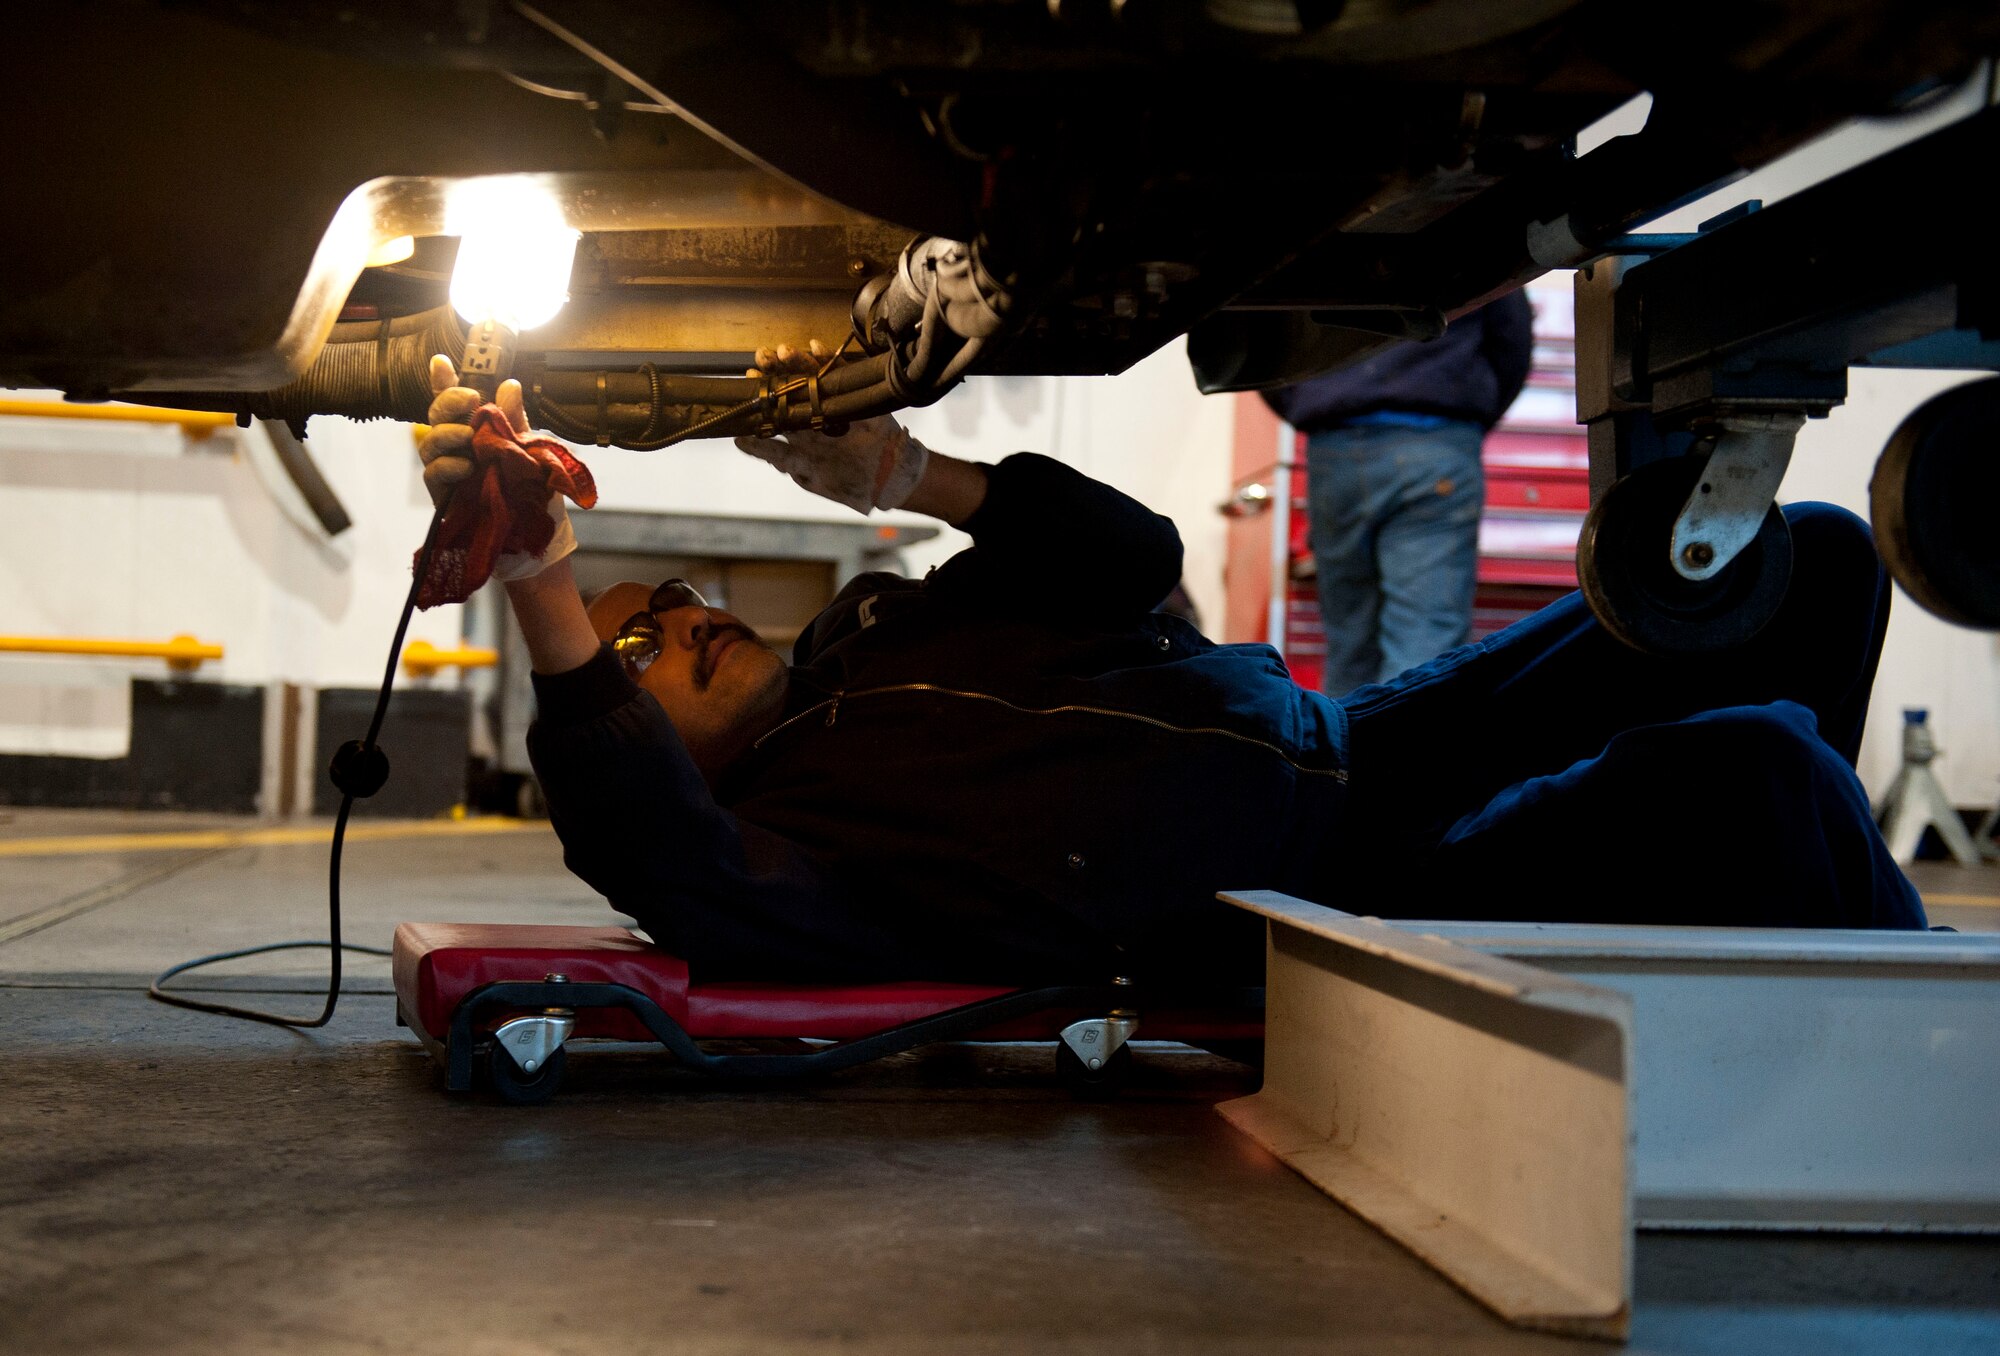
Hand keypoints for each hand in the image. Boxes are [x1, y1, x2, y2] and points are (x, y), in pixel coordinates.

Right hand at [420, 355, 529, 507]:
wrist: (535, 530)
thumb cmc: (531, 489)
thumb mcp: (529, 450)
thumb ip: (514, 420)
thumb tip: (509, 385)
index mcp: (477, 430)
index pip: (455, 403)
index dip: (443, 381)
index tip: (441, 362)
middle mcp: (458, 446)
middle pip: (437, 416)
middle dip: (448, 401)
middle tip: (470, 398)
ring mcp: (448, 469)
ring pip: (429, 443)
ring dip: (447, 434)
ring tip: (468, 436)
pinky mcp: (443, 495)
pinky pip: (433, 474)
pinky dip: (447, 466)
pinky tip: (465, 466)